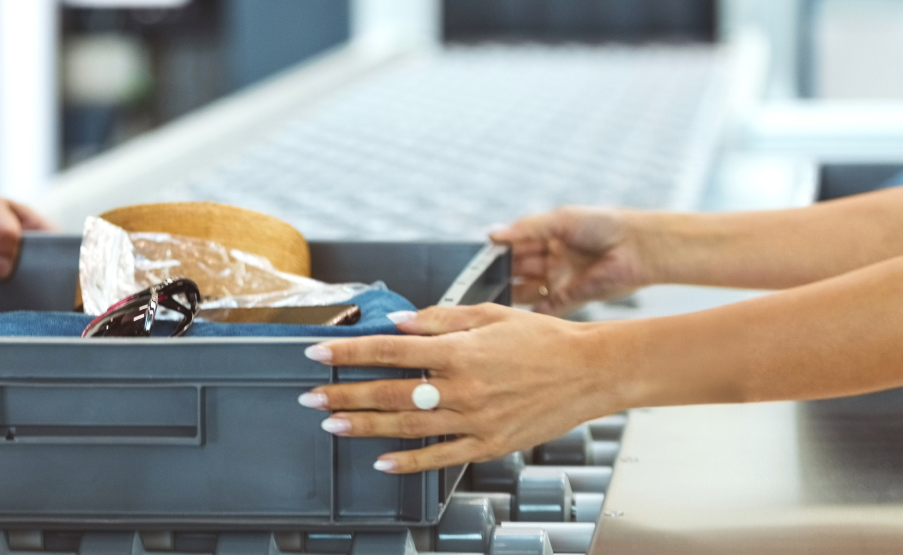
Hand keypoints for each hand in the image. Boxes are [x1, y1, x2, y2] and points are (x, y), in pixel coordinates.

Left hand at [297, 304, 627, 473]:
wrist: (591, 371)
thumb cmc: (543, 338)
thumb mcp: (490, 315)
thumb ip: (441, 320)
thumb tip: (399, 322)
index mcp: (460, 350)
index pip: (390, 350)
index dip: (349, 351)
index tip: (316, 352)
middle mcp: (462, 386)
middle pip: (390, 392)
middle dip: (345, 394)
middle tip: (311, 396)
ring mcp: (475, 419)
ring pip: (408, 426)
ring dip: (365, 427)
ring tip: (332, 424)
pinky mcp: (489, 443)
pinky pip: (440, 456)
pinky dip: (408, 462)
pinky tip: (381, 461)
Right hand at [490, 207, 656, 314]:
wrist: (639, 247)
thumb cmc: (605, 225)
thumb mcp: (560, 220)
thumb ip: (526, 228)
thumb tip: (492, 234)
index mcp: (548, 236)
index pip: (514, 245)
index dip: (497, 251)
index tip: (478, 259)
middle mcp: (551, 258)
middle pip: (517, 268)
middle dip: (500, 273)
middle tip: (480, 280)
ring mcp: (559, 279)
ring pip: (526, 289)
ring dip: (510, 292)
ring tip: (491, 296)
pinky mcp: (570, 298)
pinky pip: (544, 308)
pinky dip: (530, 312)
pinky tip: (515, 314)